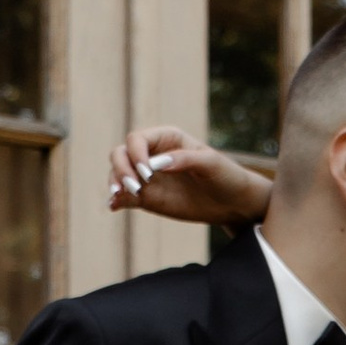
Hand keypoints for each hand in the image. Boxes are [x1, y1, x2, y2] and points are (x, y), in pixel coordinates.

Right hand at [107, 125, 271, 224]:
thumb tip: (157, 164)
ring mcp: (147, 177)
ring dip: (115, 183)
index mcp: (167, 138)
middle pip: (121, 153)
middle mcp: (152, 155)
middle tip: (134, 187)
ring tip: (120, 196)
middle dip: (121, 168)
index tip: (147, 173)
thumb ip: (184, 160)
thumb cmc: (225, 175)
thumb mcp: (210, 163)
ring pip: (118, 174)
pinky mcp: (147, 198)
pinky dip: (116, 200)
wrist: (232, 202)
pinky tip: (113, 206)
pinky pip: (125, 197)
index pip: (137, 139)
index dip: (136, 154)